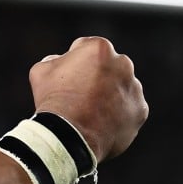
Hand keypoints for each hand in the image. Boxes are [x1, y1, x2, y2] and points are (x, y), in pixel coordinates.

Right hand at [29, 36, 147, 162]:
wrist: (68, 135)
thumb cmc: (53, 100)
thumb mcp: (41, 70)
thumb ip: (55, 60)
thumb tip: (62, 62)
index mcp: (99, 48)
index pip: (86, 48)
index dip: (74, 63)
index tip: (67, 77)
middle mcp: (123, 63)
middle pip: (108, 67)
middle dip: (97, 77)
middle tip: (79, 96)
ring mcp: (134, 88)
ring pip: (121, 88)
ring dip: (109, 96)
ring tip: (89, 113)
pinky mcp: (140, 110)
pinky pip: (128, 110)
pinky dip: (117, 115)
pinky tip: (99, 123)